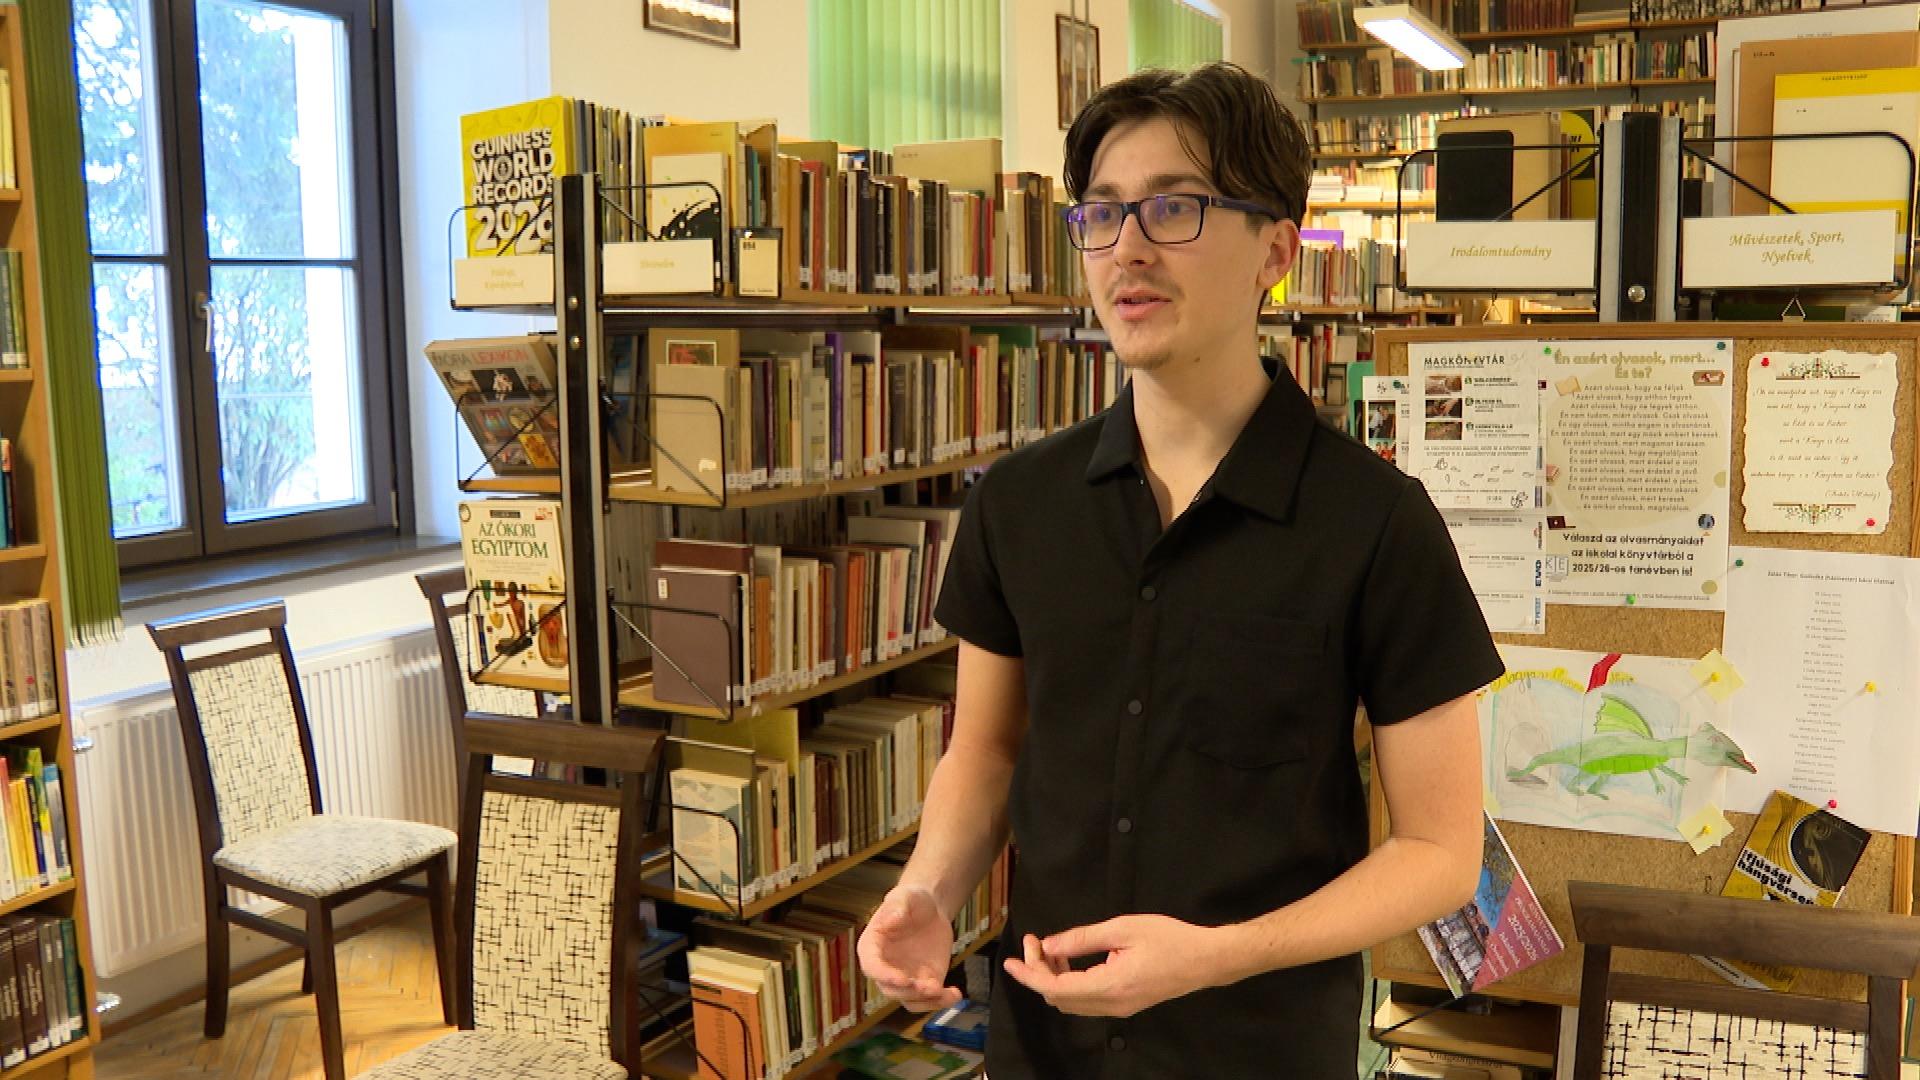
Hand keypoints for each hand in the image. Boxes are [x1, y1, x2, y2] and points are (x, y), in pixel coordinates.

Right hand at [857, 884, 960, 1011]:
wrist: (930, 910)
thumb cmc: (911, 900)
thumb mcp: (904, 896)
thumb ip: (896, 906)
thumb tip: (890, 920)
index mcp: (871, 948)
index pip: (872, 967)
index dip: (885, 976)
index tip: (902, 979)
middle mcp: (885, 968)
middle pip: (891, 990)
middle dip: (909, 992)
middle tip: (929, 987)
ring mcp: (904, 978)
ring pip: (910, 1001)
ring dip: (926, 1002)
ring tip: (943, 992)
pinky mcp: (924, 982)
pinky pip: (930, 999)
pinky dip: (942, 1001)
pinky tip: (955, 995)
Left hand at [1001, 914, 1229, 1017]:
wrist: (1205, 959)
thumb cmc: (1168, 939)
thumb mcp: (1123, 929)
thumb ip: (1082, 938)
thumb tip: (1049, 944)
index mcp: (1109, 986)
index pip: (1055, 987)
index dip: (1029, 974)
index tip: (1010, 961)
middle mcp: (1110, 1005)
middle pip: (1059, 997)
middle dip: (1039, 971)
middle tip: (1035, 941)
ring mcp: (1118, 1009)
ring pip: (1071, 1001)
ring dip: (1053, 977)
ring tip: (1050, 947)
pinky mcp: (1125, 1005)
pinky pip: (1086, 1000)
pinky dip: (1069, 982)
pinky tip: (1069, 958)